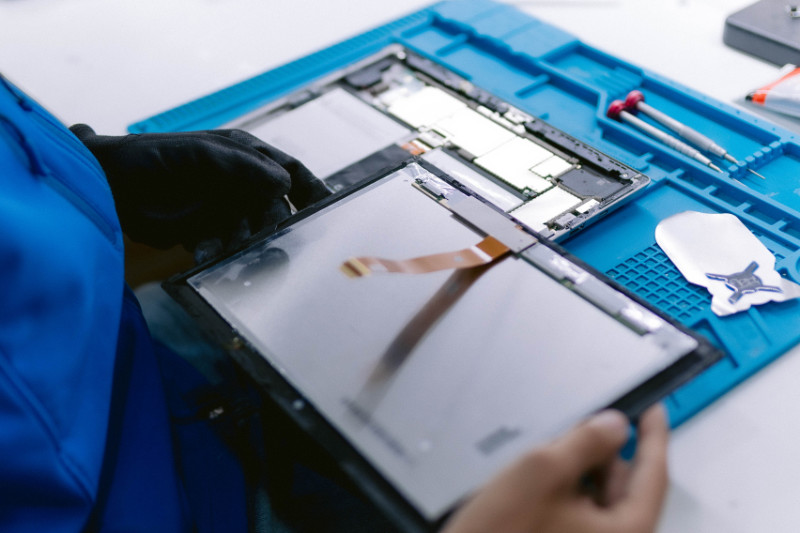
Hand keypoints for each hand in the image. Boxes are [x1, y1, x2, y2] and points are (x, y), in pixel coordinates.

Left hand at [70, 125, 328, 249]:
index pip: (289, 171)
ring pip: (252, 231)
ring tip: (221, 244)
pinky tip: (203, 253)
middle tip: (263, 236)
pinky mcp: (206, 233)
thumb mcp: (200, 154)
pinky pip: (226, 247)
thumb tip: (283, 183)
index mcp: (244, 156)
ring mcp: (224, 209)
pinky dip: (219, 252)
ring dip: (243, 242)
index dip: (312, 189)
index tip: (329, 207)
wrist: (107, 186)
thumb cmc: (150, 158)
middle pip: (274, 208)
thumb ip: (243, 167)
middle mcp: (239, 183)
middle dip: (272, 224)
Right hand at [442, 405, 668, 532]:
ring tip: (548, 456)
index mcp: (625, 531)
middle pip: (626, 486)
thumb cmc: (502, 530)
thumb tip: (616, 425)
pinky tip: (541, 479)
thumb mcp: (545, 471)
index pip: (654, 476)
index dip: (654, 437)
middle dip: (604, 453)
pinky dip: (570, 488)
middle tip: (577, 427)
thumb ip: (586, 442)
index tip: (654, 409)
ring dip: (582, 470)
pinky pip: (582, 511)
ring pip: (601, 497)